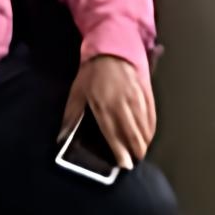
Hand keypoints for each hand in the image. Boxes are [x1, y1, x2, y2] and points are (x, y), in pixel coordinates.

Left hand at [66, 52, 157, 166]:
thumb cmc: (92, 73)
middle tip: (135, 161)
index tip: (124, 165)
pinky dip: (151, 128)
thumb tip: (62, 136)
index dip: (120, 151)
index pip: (113, 134)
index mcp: (103, 105)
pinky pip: (152, 116)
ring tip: (141, 152)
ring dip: (144, 142)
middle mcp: (122, 104)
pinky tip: (148, 136)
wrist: (112, 49)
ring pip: (144, 127)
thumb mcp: (76, 93)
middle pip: (133, 134)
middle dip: (135, 150)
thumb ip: (71, 116)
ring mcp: (137, 99)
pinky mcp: (146, 94)